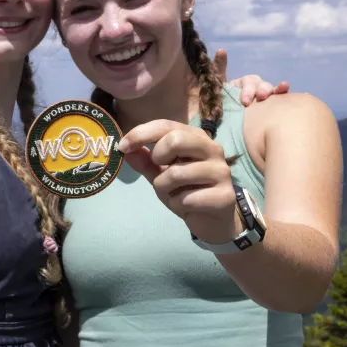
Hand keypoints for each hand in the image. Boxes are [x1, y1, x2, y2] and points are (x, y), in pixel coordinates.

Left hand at [118, 120, 240, 243]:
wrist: (213, 221)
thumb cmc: (187, 192)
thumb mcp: (162, 175)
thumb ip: (146, 161)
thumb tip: (125, 149)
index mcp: (197, 138)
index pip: (166, 125)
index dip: (141, 134)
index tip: (122, 146)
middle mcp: (213, 149)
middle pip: (175, 140)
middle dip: (157, 158)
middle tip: (160, 172)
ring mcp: (221, 172)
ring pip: (176, 173)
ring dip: (164, 188)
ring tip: (174, 194)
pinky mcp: (224, 196)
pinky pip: (186, 199)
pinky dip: (177, 204)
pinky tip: (187, 207)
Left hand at [212, 48, 289, 105]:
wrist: (225, 116)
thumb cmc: (221, 99)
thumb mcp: (217, 84)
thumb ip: (219, 68)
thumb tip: (221, 50)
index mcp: (245, 83)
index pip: (249, 83)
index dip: (248, 91)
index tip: (245, 101)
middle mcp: (257, 87)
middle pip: (262, 86)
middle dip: (261, 91)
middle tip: (260, 99)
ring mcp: (265, 96)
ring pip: (271, 90)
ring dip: (274, 90)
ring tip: (273, 96)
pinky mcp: (271, 105)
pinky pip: (279, 97)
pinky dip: (283, 91)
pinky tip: (286, 87)